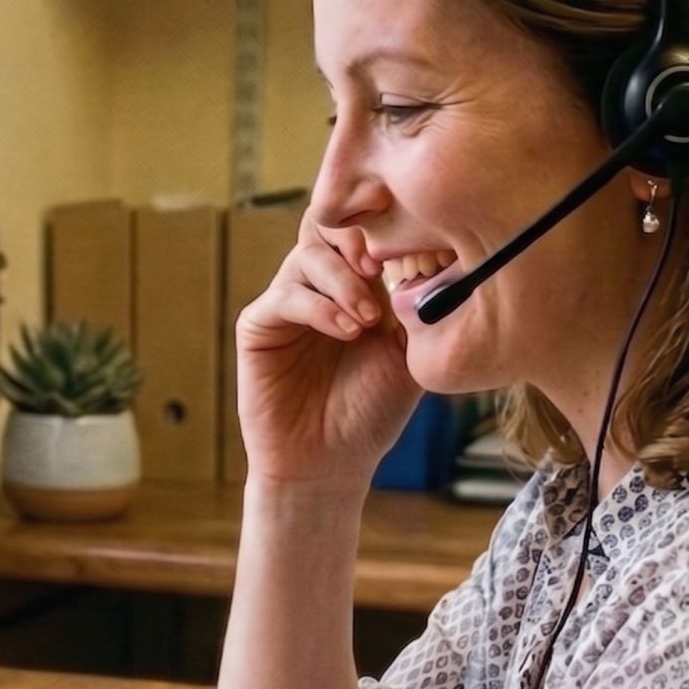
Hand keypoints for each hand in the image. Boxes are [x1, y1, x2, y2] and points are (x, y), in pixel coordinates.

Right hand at [234, 210, 421, 487]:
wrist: (330, 463)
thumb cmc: (371, 411)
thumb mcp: (408, 354)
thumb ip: (412, 306)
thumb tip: (430, 258)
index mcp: (356, 283)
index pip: (360, 228)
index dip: (383, 224)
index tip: (412, 244)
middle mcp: (318, 285)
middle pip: (326, 225)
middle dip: (356, 237)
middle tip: (381, 266)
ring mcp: (286, 302)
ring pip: (308, 256)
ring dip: (344, 280)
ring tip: (368, 319)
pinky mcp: (258, 325)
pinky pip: (285, 296)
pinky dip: (320, 306)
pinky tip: (347, 331)